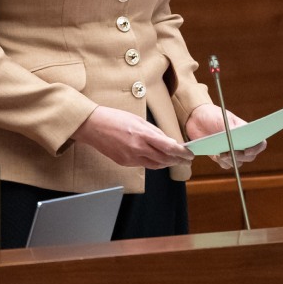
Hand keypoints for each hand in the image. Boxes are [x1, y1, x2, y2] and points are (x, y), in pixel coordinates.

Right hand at [73, 106, 194, 168]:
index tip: (189, 154)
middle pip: (164, 159)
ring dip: (167, 163)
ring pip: (155, 164)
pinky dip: (153, 162)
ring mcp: (130, 157)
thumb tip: (168, 140)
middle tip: (187, 160)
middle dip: (178, 160)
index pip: (168, 147)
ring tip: (175, 160)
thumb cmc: (115, 118)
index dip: (181, 152)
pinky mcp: (124, 162)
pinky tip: (157, 158)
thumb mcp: (138, 120)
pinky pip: (143, 164)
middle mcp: (137, 148)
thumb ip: (154, 132)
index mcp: (142, 135)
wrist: (93, 126)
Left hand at [186, 103, 267, 169]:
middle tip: (230, 152)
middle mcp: (242, 143)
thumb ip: (231, 129)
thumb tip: (238, 138)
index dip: (257, 148)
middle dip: (241, 156)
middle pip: (250, 156)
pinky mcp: (222, 157)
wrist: (197, 119)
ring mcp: (232, 150)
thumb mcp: (224, 119)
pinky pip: (226, 165)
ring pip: (238, 163)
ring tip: (221, 153)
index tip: (247, 150)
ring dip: (231, 160)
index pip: (260, 143)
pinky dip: (223, 162)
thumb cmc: (213, 116)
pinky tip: (216, 155)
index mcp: (246, 132)